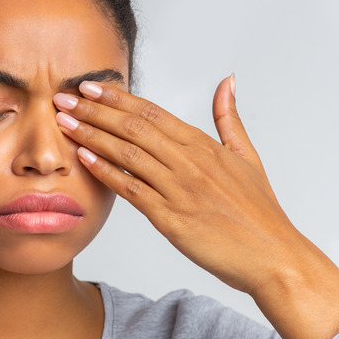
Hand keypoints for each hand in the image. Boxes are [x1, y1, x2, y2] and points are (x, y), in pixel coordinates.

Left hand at [53, 75, 338, 338]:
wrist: (274, 257)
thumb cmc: (260, 212)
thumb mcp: (247, 156)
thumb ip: (229, 118)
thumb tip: (227, 81)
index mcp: (204, 145)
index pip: (152, 112)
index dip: (118, 97)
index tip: (91, 86)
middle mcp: (189, 162)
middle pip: (133, 127)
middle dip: (94, 109)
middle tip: (63, 97)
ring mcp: (179, 189)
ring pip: (127, 153)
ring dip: (92, 135)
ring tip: (63, 121)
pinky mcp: (171, 219)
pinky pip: (132, 190)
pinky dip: (107, 172)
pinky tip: (84, 158)